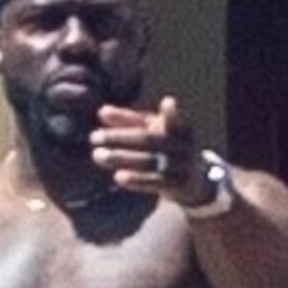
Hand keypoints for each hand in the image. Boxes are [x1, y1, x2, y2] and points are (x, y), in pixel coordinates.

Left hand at [89, 95, 208, 205]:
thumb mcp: (154, 130)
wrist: (193, 183)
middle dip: (119, 137)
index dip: (173, 112)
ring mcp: (181, 166)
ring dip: (121, 158)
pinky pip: (154, 182)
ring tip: (97, 155)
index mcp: (180, 127)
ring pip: (147, 161)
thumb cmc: (167, 148)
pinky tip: (117, 176)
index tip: (169, 102)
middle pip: (148, 139)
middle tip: (94, 137)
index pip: (173, 119)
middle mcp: (183, 145)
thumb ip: (130, 120)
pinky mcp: (177, 185)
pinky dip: (136, 179)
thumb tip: (101, 112)